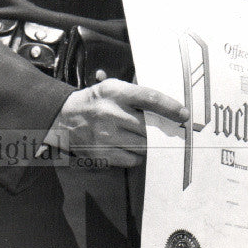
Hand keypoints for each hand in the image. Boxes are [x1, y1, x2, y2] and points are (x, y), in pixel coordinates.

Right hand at [43, 79, 188, 168]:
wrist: (64, 119)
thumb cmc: (96, 101)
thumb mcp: (112, 87)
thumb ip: (136, 94)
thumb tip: (169, 106)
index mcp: (115, 92)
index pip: (149, 98)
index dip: (169, 107)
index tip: (184, 114)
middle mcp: (110, 113)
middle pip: (149, 127)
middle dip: (164, 131)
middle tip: (174, 132)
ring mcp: (106, 136)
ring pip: (143, 146)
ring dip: (151, 144)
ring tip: (148, 139)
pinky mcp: (103, 154)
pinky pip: (133, 159)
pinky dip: (137, 155)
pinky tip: (131, 147)